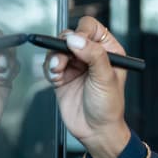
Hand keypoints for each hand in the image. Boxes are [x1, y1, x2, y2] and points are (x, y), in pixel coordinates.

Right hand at [44, 16, 130, 157]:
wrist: (95, 130)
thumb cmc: (109, 106)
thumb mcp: (105, 78)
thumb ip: (93, 55)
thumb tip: (75, 39)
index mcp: (109, 50)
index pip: (91, 27)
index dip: (81, 32)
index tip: (76, 44)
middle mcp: (91, 55)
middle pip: (70, 35)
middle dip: (63, 46)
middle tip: (63, 60)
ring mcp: (75, 65)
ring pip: (57, 49)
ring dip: (54, 58)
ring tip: (58, 71)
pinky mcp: (62, 76)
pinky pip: (49, 63)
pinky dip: (49, 69)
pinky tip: (56, 79)